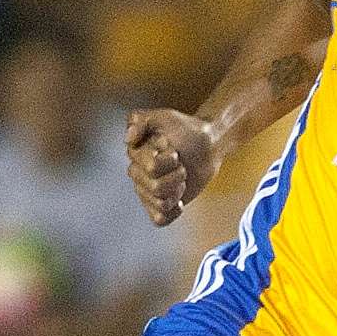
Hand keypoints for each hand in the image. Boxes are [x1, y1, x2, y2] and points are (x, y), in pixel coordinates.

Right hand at [125, 109, 220, 225]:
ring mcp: (149, 191)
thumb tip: (128, 138)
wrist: (208, 144)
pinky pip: (159, 219)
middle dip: (177, 175)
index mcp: (136, 155)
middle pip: (156, 188)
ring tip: (182, 178)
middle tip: (181, 164)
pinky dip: (172, 212)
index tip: (173, 147)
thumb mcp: (164, 116)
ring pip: (160, 203)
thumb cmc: (186, 129)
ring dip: (178, 190)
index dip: (170, 159)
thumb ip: (140, 120)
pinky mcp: (162, 204)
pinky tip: (179, 201)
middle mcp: (139, 174)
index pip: (152, 167)